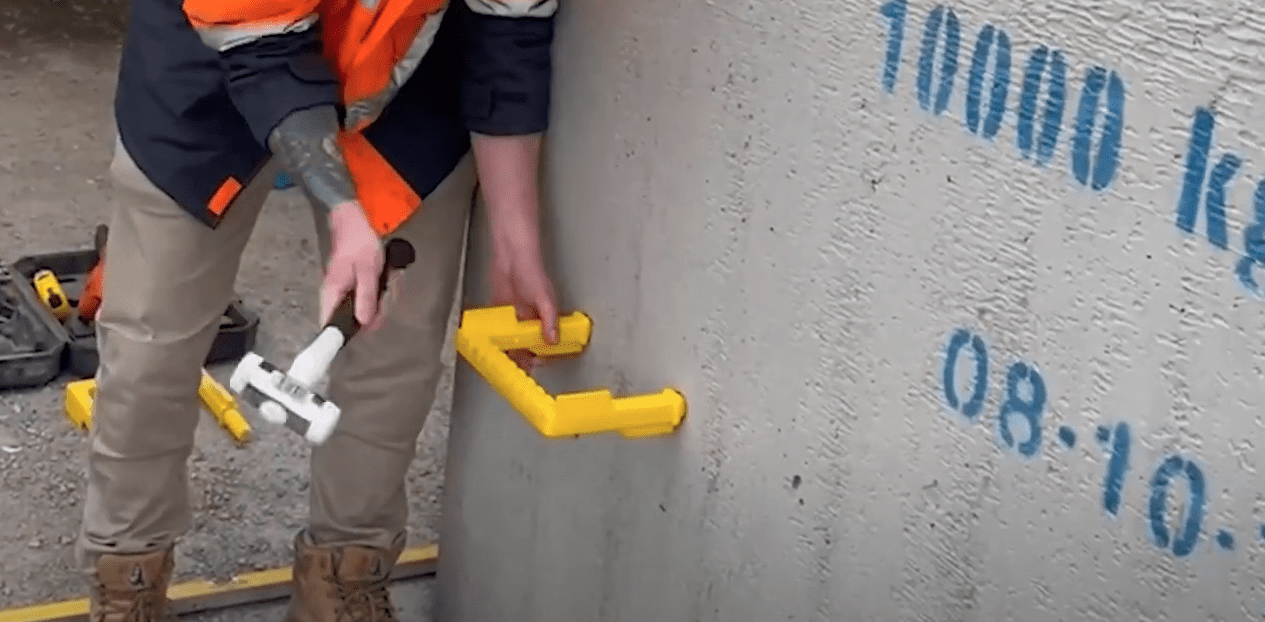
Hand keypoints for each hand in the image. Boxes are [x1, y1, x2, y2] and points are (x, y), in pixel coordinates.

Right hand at [320, 203, 385, 329]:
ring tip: (389, 283)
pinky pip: (365, 294)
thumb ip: (366, 297)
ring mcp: (343, 288)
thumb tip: (363, 323)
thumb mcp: (368, 271)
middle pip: (351, 318)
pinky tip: (386, 279)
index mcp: (333, 292)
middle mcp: (334, 293)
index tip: (367, 331)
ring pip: (360, 306)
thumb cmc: (360, 243)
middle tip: (387, 298)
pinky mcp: (351, 282)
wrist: (354, 219)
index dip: (345, 333)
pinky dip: (377, 290)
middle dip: (373, 313)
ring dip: (379, 300)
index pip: (329, 324)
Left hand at [490, 240, 558, 371]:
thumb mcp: (544, 298)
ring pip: (514, 339)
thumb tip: (553, 340)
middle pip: (529, 344)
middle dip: (524, 357)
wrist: (510, 256)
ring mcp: (516, 316)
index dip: (542, 355)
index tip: (535, 364)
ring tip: (503, 361)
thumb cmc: (531, 271)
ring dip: (510, 350)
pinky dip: (496, 337)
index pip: (546, 343)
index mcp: (545, 318)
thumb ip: (549, 319)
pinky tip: (491, 345)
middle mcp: (531, 319)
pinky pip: (499, 329)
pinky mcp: (502, 311)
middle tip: (516, 368)